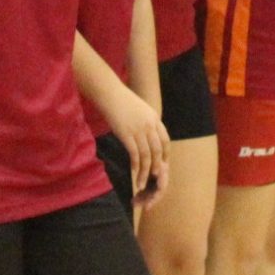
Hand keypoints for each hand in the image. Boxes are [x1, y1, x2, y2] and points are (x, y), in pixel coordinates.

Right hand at [101, 85, 169, 204]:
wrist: (110, 93)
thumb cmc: (122, 100)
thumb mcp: (140, 109)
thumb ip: (146, 121)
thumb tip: (146, 135)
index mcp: (155, 118)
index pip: (165, 139)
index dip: (165, 153)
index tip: (163, 163)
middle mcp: (150, 125)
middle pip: (157, 150)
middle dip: (157, 165)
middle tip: (155, 177)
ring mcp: (138, 129)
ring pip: (146, 155)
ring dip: (145, 170)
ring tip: (142, 181)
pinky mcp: (126, 133)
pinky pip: (134, 153)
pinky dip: (135, 164)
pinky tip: (133, 171)